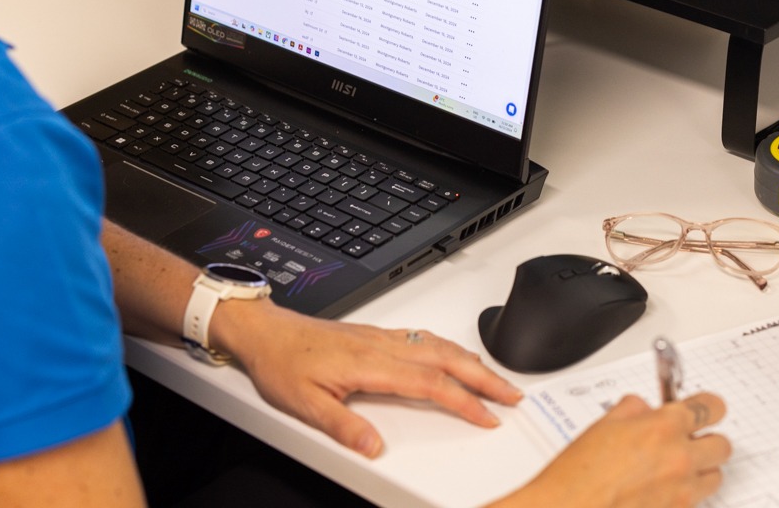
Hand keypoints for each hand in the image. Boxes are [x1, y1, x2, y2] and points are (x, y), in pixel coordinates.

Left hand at [211, 299, 523, 457]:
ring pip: (437, 344)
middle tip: (512, 394)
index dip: (463, 400)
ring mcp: (380, 336)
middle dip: (484, 377)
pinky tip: (454, 354)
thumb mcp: (304, 403)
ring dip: (471, 360)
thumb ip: (342, 426)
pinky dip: (449, 347)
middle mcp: (381, 345)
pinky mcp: (374, 333)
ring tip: (495, 377)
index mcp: (370, 363)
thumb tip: (374, 447)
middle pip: (446, 359)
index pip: (430, 384)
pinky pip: (423, 336)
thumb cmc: (282, 363)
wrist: (266, 331)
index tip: (487, 416)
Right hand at [493, 393, 730, 507]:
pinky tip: (662, 490)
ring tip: (676, 468)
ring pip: (715, 476)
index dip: (708, 406)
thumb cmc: (580, 474)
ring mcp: (683, 491)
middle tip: (689, 440)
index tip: (706, 408)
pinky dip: (686, 494)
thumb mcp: (605, 425)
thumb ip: (634, 410)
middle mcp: (681, 458)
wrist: (570, 507)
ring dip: (701, 470)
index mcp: (664, 427)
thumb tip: (646, 409)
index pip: (710, 407)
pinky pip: (698, 501)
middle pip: (722, 445)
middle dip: (706, 440)